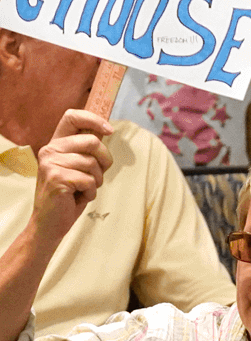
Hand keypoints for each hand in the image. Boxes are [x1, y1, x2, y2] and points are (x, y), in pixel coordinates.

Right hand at [33, 110, 113, 240]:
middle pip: (93, 142)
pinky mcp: (57, 178)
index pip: (72, 117)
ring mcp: (51, 163)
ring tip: (82, 189)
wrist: (50, 223)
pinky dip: (91, 192)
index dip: (94, 119)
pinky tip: (77, 198)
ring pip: (93, 164)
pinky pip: (90, 180)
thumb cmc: (69, 195)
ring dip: (96, 181)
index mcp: (56, 144)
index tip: (110, 130)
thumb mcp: (79, 168)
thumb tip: (106, 131)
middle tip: (95, 177)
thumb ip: (87, 151)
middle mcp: (50, 150)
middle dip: (104, 161)